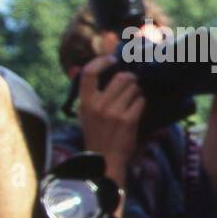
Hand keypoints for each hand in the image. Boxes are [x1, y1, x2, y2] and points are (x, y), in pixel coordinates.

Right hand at [76, 54, 143, 175]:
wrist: (105, 158)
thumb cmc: (96, 133)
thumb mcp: (85, 113)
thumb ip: (86, 93)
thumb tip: (75, 68)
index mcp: (85, 101)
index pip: (89, 73)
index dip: (102, 61)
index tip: (112, 59)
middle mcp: (99, 105)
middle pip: (121, 78)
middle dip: (130, 78)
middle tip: (132, 82)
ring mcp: (114, 112)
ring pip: (134, 89)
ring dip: (137, 91)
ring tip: (133, 99)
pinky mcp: (128, 120)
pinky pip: (140, 101)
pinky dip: (141, 102)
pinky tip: (136, 109)